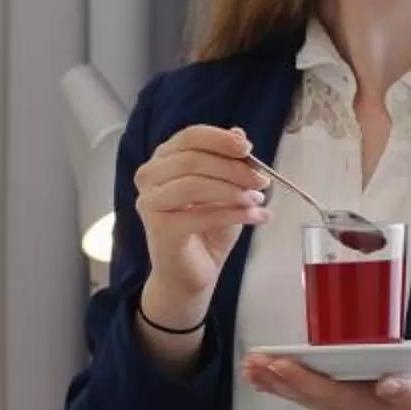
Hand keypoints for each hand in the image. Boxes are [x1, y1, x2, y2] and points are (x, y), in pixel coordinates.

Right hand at [130, 124, 267, 318]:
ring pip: (194, 184)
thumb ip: (228, 162)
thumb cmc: (205, 232)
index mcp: (162, 161)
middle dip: (233, 168)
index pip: (189, 137)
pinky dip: (234, 214)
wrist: (190, 276)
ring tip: (257, 201)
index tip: (248, 148)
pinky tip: (255, 217)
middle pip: (192, 158)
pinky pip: (202, 214)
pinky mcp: (160, 229)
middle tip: (261, 181)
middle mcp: (149, 178)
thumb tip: (239, 134)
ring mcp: (150, 204)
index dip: (221, 139)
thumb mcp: (224, 189)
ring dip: (233, 190)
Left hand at [240, 357, 410, 409]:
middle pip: (306, 394)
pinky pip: (308, 391)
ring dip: (275, 382)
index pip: (328, 391)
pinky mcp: (343, 398)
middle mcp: (349, 407)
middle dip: (278, 379)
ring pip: (302, 394)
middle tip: (251, 363)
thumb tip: (387, 386)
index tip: (280, 364)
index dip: (302, 378)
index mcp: (367, 405)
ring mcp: (344, 404)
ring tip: (249, 369)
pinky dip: (286, 383)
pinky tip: (267, 376)